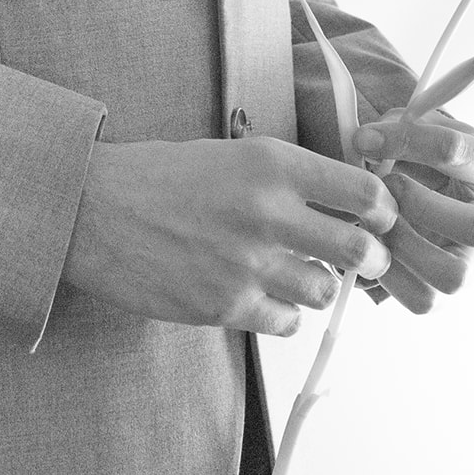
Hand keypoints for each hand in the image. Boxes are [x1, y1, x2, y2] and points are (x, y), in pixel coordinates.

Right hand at [62, 136, 396, 337]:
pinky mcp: (224, 306)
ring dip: (318, 286)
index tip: (379, 218)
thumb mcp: (229, 152)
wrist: (90, 210)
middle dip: (371, 259)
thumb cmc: (157, 176)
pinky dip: (282, 314)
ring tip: (297, 275)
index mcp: (271, 162)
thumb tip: (340, 201)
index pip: (363, 191)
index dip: (383, 210)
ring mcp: (247, 263)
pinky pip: (285, 322)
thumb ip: (284, 176)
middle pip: (360, 249)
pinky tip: (261, 296)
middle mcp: (267, 211)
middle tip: (363, 260)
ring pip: (325, 291)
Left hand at [353, 110, 473, 313]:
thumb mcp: (425, 127)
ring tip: (377, 221)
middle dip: (418, 205)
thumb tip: (365, 144)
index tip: (363, 140)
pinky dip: (389, 276)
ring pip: (454, 276)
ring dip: (403, 245)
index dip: (402, 142)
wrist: (442, 194)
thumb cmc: (431, 159)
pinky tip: (375, 246)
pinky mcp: (448, 290)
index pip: (455, 150)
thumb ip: (398, 127)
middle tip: (385, 188)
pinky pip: (423, 300)